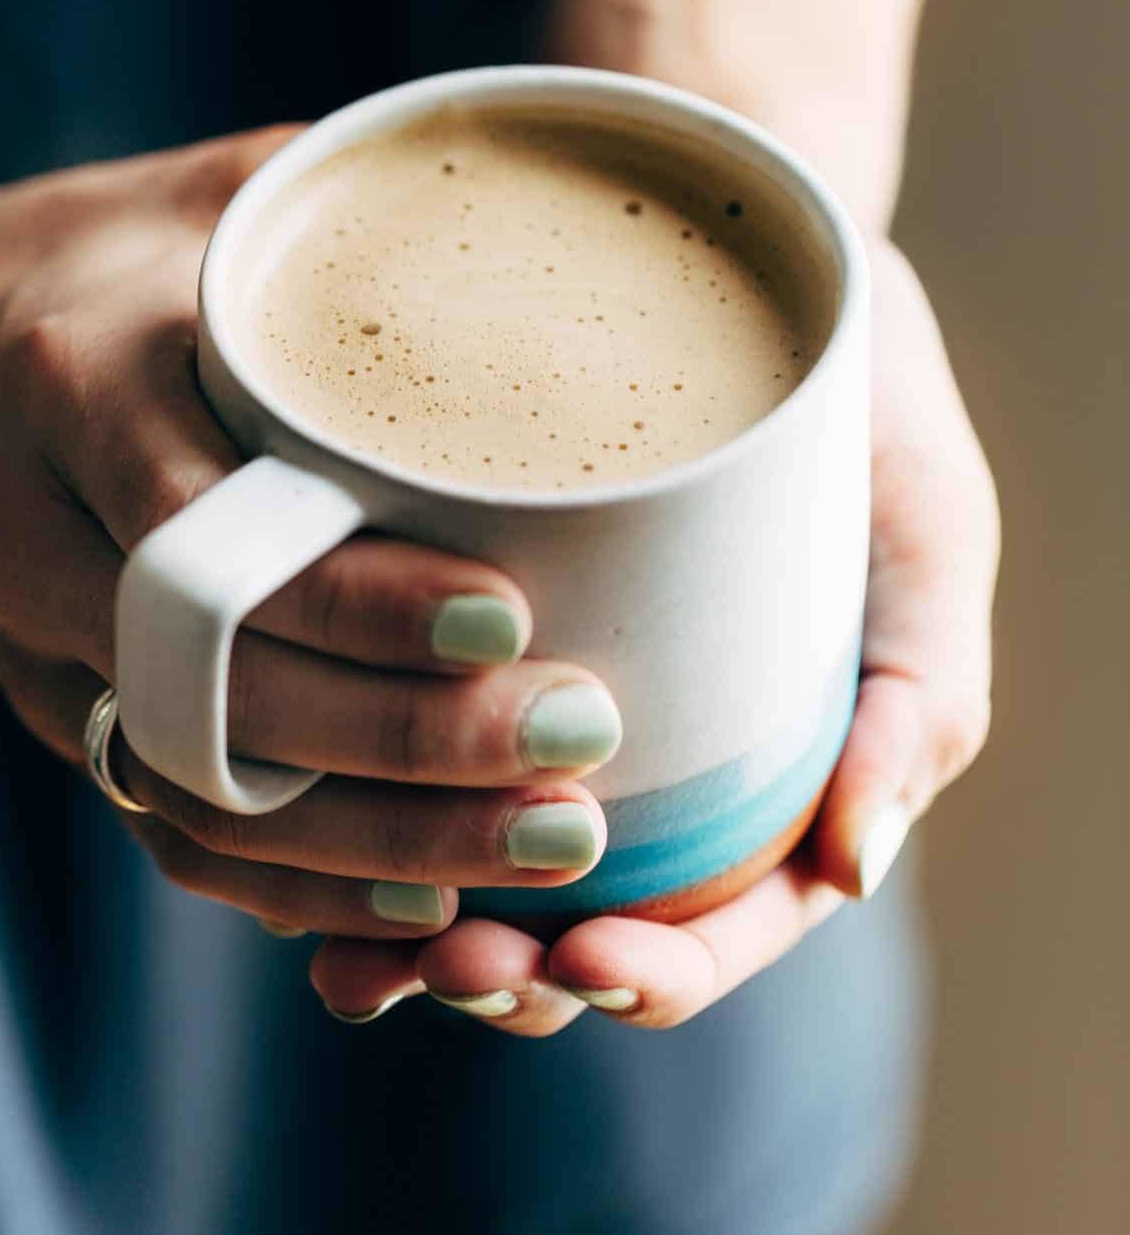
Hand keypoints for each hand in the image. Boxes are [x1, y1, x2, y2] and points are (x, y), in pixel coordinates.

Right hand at [0, 134, 621, 947]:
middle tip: (572, 739)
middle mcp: (40, 535)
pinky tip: (423, 893)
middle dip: (401, 737)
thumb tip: (550, 214)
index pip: (209, 525)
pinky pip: (162, 825)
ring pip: (192, 784)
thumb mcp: (209, 193)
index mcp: (77, 385)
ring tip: (542, 840)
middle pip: (214, 681)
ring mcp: (38, 645)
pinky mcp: (59, 706)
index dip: (355, 593)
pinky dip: (291, 881)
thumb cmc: (104, 255)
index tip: (509, 615)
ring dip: (371, 836)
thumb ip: (350, 213)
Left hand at [308, 237, 998, 1032]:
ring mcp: (559, 710)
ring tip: (370, 954)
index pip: (729, 918)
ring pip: (489, 870)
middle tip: (459, 965)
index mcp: (775, 768)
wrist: (750, 261)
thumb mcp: (926, 530)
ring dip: (429, 939)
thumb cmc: (858, 401)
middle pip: (592, 917)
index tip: (594, 957)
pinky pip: (410, 763)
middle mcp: (660, 763)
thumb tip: (850, 869)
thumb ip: (922, 692)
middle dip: (526, 973)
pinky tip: (309, 863)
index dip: (666, 970)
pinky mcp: (465, 644)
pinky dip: (362, 837)